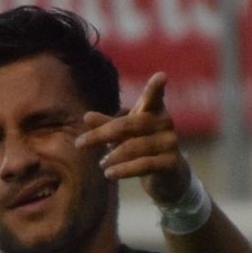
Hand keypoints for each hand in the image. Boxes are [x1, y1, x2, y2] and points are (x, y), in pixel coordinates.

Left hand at [75, 73, 190, 205]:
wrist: (168, 176)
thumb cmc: (144, 147)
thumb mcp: (125, 134)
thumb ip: (107, 125)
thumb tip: (86, 117)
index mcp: (154, 110)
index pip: (154, 96)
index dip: (156, 87)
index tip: (161, 76)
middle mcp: (165, 123)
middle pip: (129, 125)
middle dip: (102, 134)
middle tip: (79, 144)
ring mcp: (170, 143)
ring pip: (135, 147)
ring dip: (113, 156)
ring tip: (101, 164)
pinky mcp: (171, 163)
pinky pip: (144, 165)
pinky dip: (123, 170)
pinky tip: (109, 174)